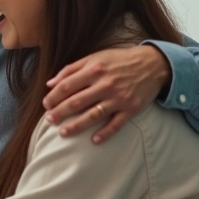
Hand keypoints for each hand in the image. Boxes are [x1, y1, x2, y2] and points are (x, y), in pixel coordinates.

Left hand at [42, 45, 170, 143]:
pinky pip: (116, 124)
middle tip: (49, 121)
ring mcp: (118, 98)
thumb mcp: (95, 58)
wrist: (152, 64)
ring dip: (76, 126)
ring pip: (93, 115)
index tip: (46, 105)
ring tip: (63, 133)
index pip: (67, 86)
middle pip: (76, 102)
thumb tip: (50, 83)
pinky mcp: (131, 108)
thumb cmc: (118, 61)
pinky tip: (94, 140)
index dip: (54, 97)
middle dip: (60, 113)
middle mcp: (105, 84)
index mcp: (94, 70)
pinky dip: (105, 133)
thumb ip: (71, 69)